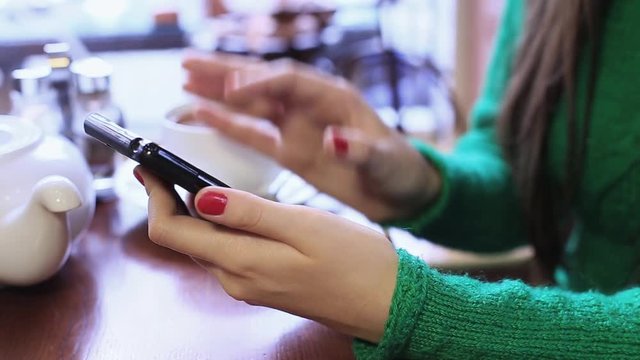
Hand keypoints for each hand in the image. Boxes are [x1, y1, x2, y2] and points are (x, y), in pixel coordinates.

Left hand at [135, 166, 398, 342]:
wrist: (387, 303)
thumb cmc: (356, 262)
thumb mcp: (304, 226)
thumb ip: (250, 213)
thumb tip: (200, 197)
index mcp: (242, 263)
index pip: (171, 232)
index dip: (154, 197)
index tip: (149, 166)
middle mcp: (236, 280)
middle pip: (184, 238)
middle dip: (170, 200)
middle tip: (169, 163)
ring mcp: (250, 286)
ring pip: (206, 244)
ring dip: (195, 212)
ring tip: (199, 176)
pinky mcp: (264, 284)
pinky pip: (228, 252)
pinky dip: (221, 226)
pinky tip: (236, 206)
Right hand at [183, 53, 440, 220]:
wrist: (399, 192)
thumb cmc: (398, 169)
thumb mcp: (385, 159)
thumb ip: (360, 150)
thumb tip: (333, 140)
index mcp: (333, 97)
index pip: (288, 81)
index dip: (259, 83)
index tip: (231, 90)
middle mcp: (309, 106)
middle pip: (261, 82)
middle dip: (226, 72)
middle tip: (188, 64)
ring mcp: (296, 127)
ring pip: (251, 105)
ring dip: (219, 93)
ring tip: (184, 80)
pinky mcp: (289, 150)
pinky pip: (253, 134)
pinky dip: (228, 125)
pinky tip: (201, 114)